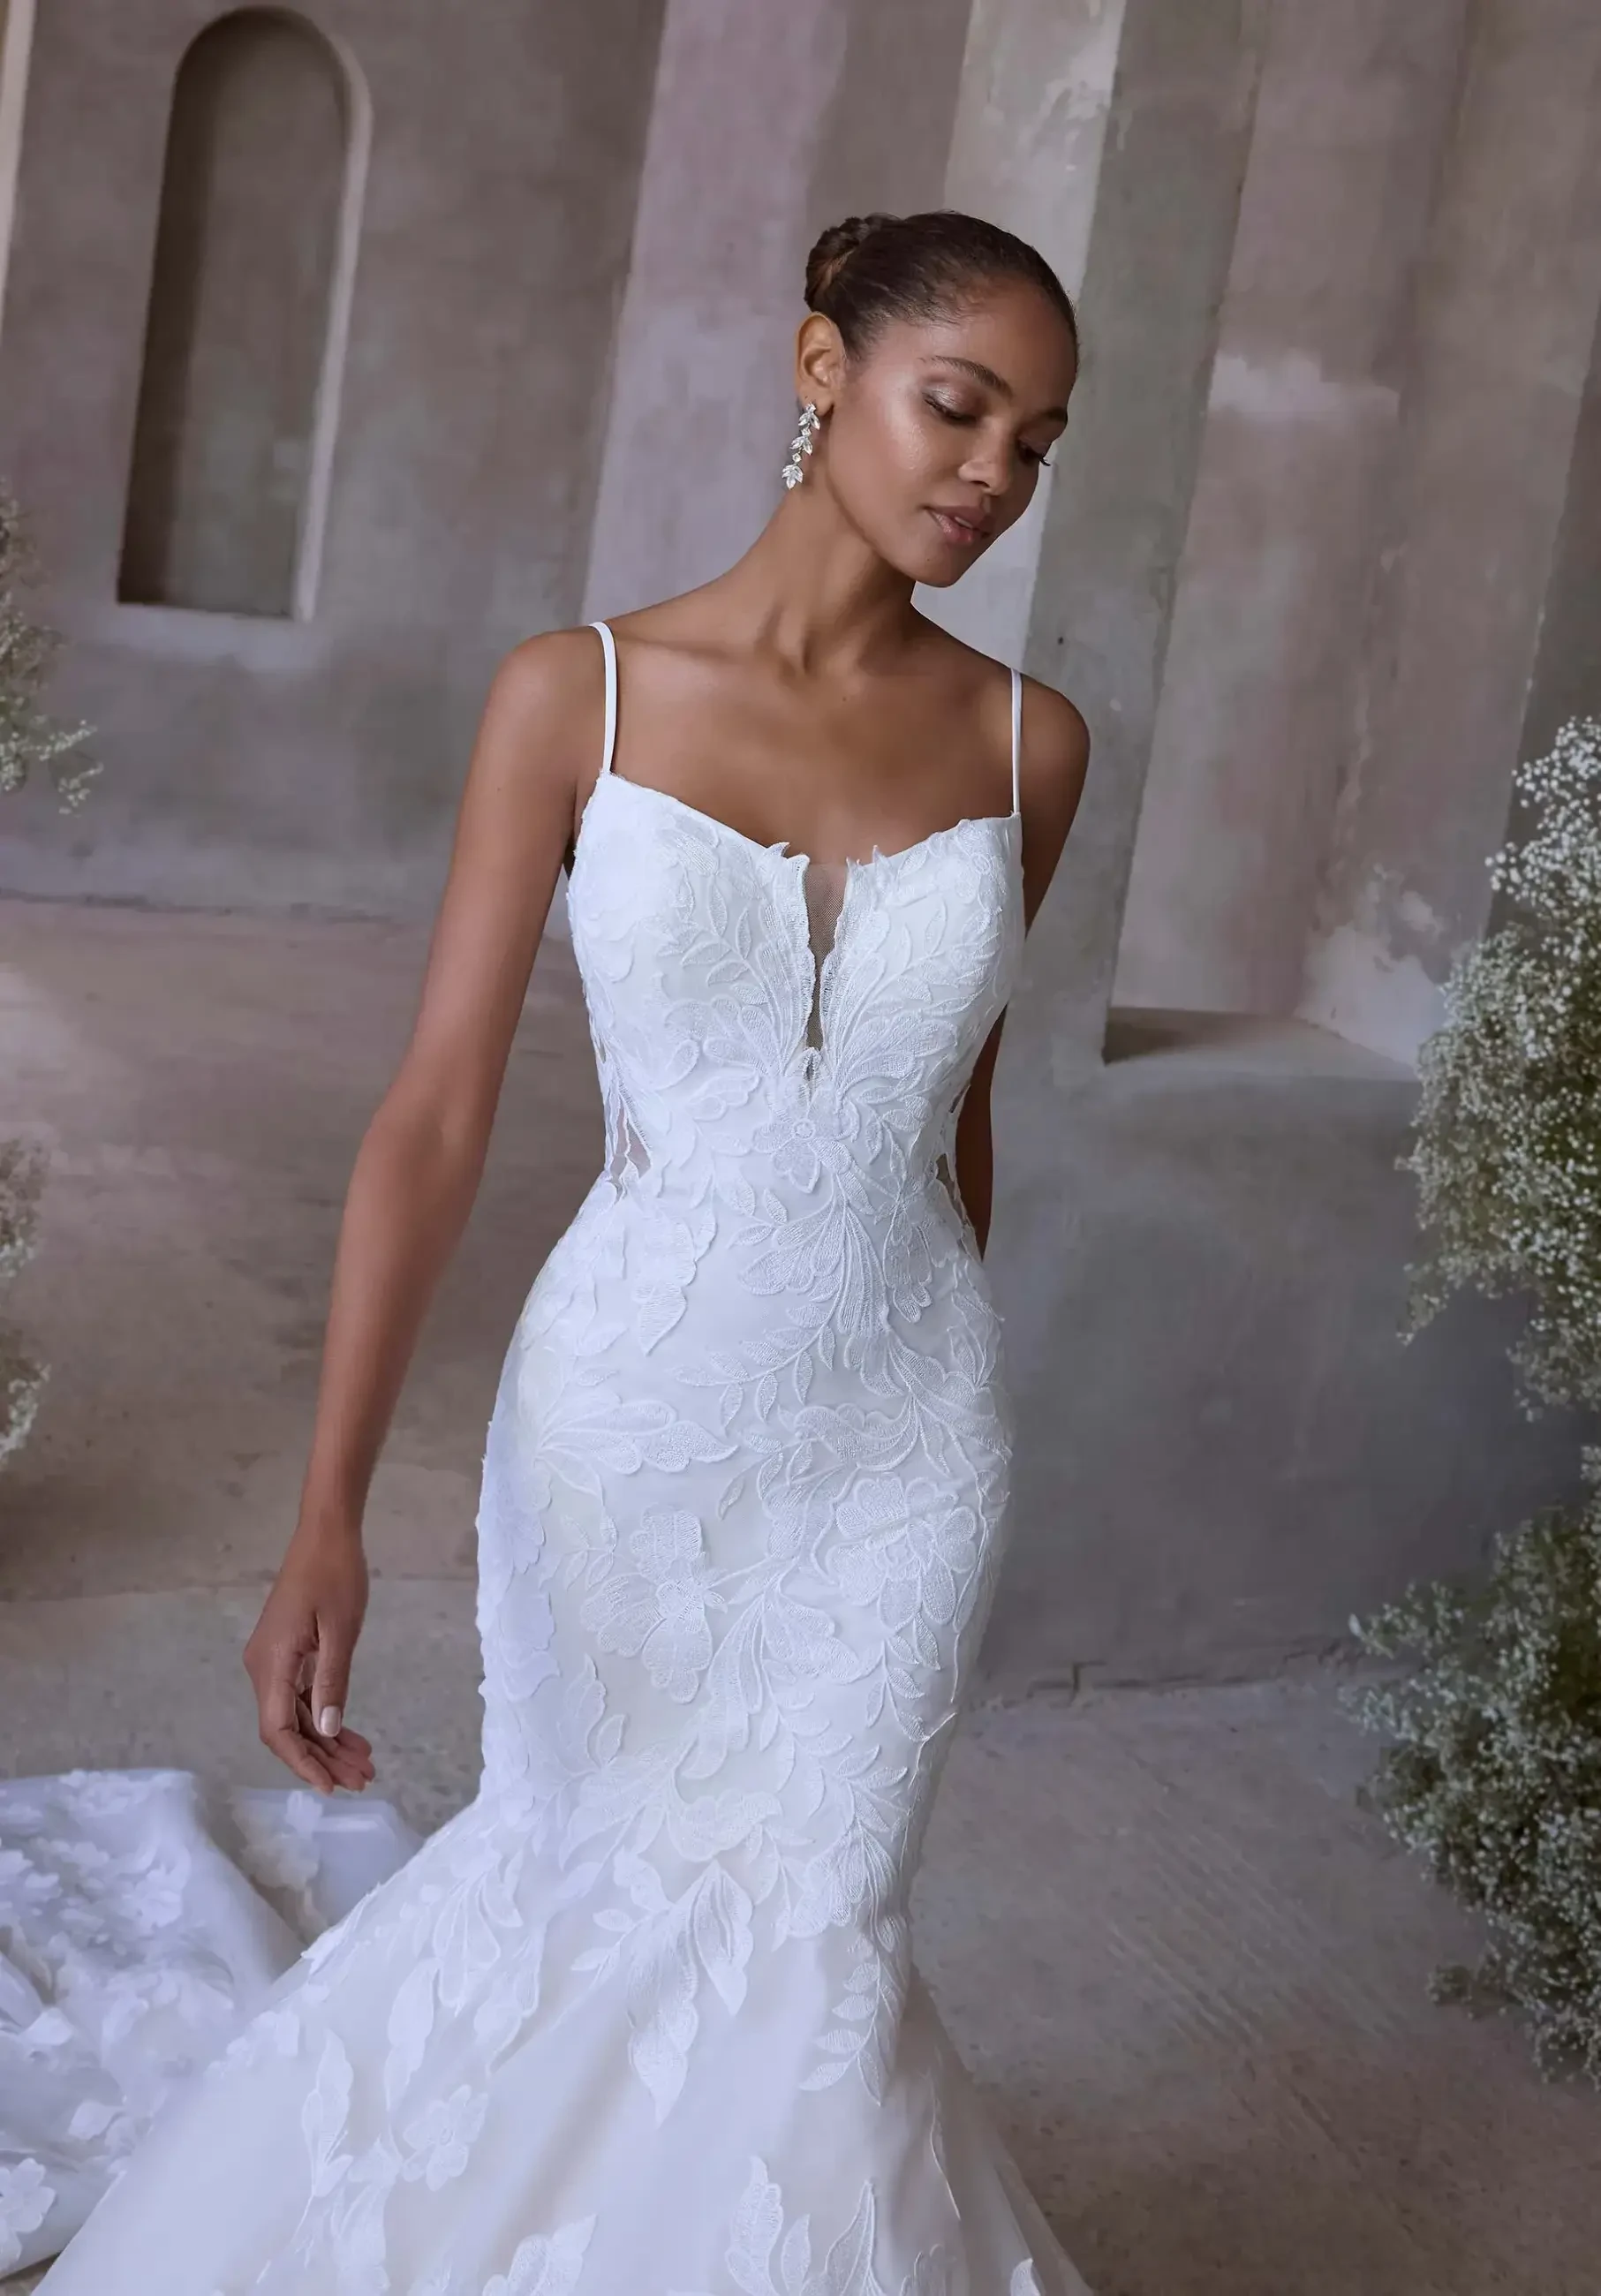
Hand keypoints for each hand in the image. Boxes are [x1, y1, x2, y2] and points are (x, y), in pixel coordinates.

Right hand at [244, 1527, 376, 1795]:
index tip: (330, 1787)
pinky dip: (324, 1717)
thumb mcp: (341, 1630)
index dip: (302, 1763)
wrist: (326, 1533)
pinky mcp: (287, 1653)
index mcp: (270, 1664)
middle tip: (363, 1780)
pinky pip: (301, 1696)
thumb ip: (332, 1682)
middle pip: (288, 1729)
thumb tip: (326, 1731)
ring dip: (327, 1742)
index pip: (278, 1730)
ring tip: (363, 1765)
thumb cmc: (336, 1575)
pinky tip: (349, 1734)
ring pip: (296, 1716)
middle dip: (323, 1759)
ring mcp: (273, 1661)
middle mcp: (263, 1668)